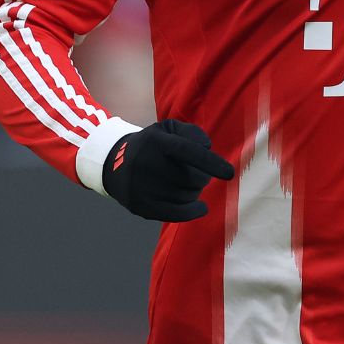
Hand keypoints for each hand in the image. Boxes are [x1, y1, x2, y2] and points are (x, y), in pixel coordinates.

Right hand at [102, 119, 235, 220]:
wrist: (114, 164)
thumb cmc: (152, 145)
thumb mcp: (168, 130)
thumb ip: (192, 132)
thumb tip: (207, 147)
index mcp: (156, 141)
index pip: (186, 150)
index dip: (210, 162)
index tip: (229, 173)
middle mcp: (146, 163)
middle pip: (191, 178)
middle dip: (203, 178)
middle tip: (201, 175)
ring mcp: (141, 187)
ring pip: (185, 196)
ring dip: (195, 192)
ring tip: (190, 184)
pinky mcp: (140, 205)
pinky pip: (174, 213)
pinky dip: (192, 211)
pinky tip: (201, 207)